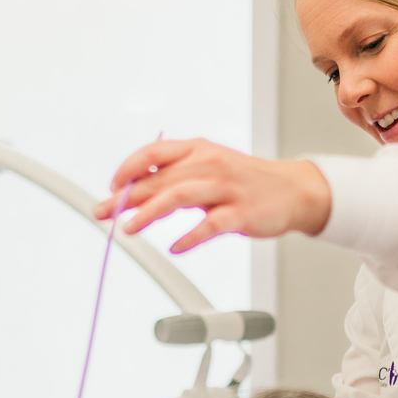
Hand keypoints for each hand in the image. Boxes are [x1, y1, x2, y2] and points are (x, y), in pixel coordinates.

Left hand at [95, 140, 331, 252]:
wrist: (293, 190)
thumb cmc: (246, 181)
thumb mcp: (210, 167)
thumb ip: (177, 174)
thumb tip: (136, 186)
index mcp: (198, 150)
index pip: (152, 153)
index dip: (126, 170)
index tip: (111, 188)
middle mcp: (209, 164)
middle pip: (159, 178)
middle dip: (126, 197)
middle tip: (103, 213)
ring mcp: (225, 188)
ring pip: (178, 196)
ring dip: (149, 213)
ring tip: (130, 229)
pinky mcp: (240, 213)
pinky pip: (209, 226)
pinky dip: (189, 237)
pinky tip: (174, 247)